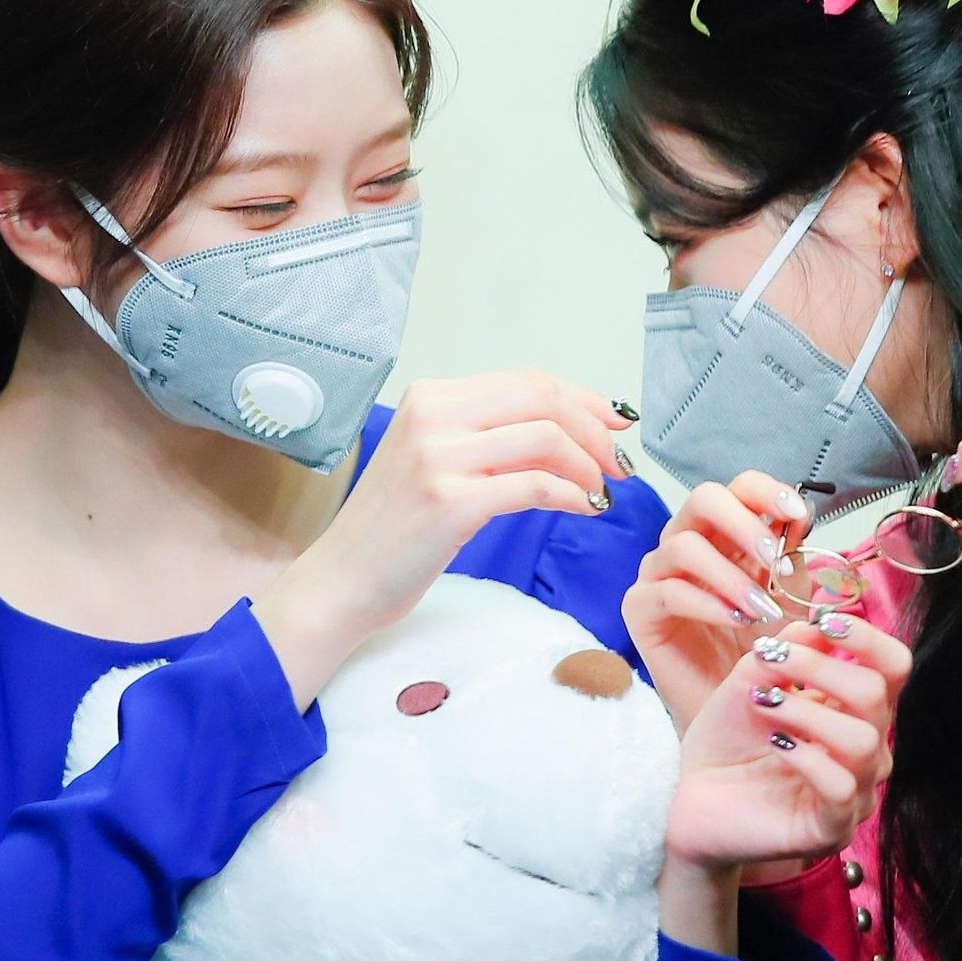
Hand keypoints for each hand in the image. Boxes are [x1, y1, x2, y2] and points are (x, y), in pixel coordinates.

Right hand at [254, 370, 634, 690]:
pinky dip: (572, 495)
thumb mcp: (437, 462)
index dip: (582, 398)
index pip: (527, 380)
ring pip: (545, 438)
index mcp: (431, 397)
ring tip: (602, 490)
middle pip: (543, 400)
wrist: (341, 580)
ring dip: (588, 465)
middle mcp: (433, 415)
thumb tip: (570, 428)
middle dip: (595, 429)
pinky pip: (534, 486)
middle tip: (619, 463)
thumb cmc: (393, 529)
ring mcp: (438, 457)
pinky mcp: (450, 502)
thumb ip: (490, 437)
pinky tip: (584, 509)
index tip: (615, 422)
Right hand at [622, 472, 820, 737]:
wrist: (738, 705)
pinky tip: (736, 621)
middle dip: (743, 522)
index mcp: (728, 533)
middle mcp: (689, 542)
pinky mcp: (640, 608)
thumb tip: (801, 519)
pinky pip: (667, 591)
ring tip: (761, 609)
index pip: (740, 488)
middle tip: (772, 557)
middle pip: (703, 498)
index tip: (797, 514)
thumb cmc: (759, 650)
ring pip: (683, 545)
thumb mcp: (788, 599)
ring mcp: (660, 573)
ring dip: (729, 575)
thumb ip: (792, 559)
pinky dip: (707, 603)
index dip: (767, 492)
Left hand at [657, 616, 908, 955]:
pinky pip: (841, 787)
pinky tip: (775, 743)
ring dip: (805, 710)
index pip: (893, 667)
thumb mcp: (751, 681)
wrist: (690, 799)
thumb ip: (788, 650)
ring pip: (863, 740)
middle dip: (819, 667)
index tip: (824, 620)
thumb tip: (820, 621)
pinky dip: (807, 757)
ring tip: (762, 702)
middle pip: (876, 695)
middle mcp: (866, 751)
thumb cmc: (727, 740)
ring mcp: (854, 793)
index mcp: (854, 710)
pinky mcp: (831, 830)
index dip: (867, 637)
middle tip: (769, 658)